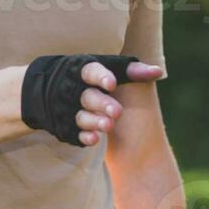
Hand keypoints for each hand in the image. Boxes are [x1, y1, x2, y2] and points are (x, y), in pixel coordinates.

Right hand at [19, 54, 162, 146]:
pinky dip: (84, 136)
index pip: (91, 71)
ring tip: (109, 126)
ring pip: (81, 116)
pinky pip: (74, 132)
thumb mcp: (108, 68)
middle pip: (88, 97)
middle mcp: (74, 90)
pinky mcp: (65, 125)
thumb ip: (131, 71)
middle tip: (117, 112)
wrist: (50, 90)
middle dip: (102, 104)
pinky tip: (94, 140)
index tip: (112, 84)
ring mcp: (68, 109)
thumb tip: (158, 72)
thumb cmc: (90, 77)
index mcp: (83, 71)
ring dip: (94, 121)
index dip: (101, 78)